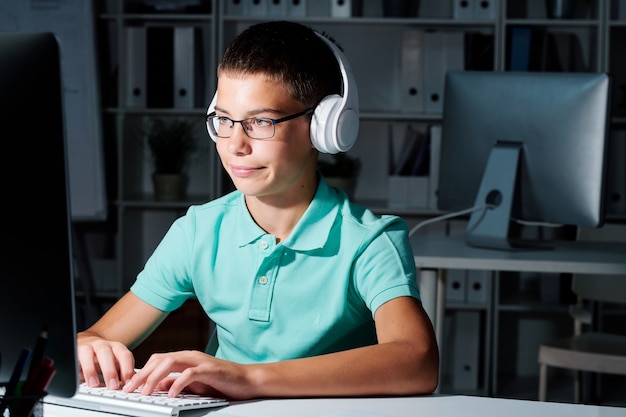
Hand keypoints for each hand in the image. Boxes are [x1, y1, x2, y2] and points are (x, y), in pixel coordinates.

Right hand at [77, 333, 135, 389]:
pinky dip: (78, 367)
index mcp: (117, 348)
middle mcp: (103, 345)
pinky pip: (75, 356)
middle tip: (113, 386)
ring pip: (88, 352)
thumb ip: (122, 372)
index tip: (128, 384)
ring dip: (91, 370)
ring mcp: (89, 346)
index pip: (125, 355)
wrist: (85, 343)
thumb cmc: (102, 357)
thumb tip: (133, 384)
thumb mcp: (114, 363)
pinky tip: (79, 377)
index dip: (127, 369)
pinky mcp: (76, 349)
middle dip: (110, 370)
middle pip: (107, 353)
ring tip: (94, 384)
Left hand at [122, 350, 256, 399]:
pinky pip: (190, 374)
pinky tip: (172, 394)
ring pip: (171, 362)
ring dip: (155, 377)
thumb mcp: (194, 384)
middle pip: (160, 359)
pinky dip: (178, 383)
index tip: (129, 386)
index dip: (141, 372)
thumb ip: (176, 382)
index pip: (157, 360)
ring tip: (146, 392)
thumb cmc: (222, 381)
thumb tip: (157, 386)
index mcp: (185, 358)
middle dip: (142, 374)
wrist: (246, 380)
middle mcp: (190, 356)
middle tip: (130, 389)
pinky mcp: (210, 369)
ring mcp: (200, 361)